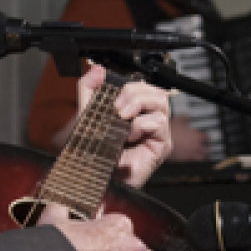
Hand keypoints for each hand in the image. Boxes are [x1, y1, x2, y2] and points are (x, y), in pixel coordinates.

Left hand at [76, 65, 174, 186]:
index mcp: (134, 110)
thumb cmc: (96, 154)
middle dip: (133, 91)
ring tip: (122, 117)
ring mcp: (157, 132)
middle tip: (116, 106)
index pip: (140, 84)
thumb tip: (97, 69)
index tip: (108, 90)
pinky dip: (141, 125)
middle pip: (153, 89)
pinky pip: (159, 123)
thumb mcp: (88, 115)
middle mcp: (149, 118)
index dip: (127, 83)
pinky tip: (128, 136)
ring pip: (160, 102)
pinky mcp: (163, 145)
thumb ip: (90, 90)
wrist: (99, 181)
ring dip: (138, 104)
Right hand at [166, 116, 208, 161]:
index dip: (206, 138)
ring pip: (202, 158)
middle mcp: (196, 146)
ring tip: (200, 157)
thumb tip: (187, 116)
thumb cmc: (170, 132)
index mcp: (196, 136)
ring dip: (202, 157)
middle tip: (204, 148)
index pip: (207, 137)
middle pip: (207, 150)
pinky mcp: (185, 161)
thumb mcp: (177, 120)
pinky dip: (194, 161)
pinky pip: (193, 163)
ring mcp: (192, 155)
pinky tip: (191, 160)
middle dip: (206, 149)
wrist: (162, 143)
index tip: (205, 138)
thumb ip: (184, 118)